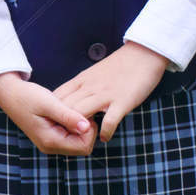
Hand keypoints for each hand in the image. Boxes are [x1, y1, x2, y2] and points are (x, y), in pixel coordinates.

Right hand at [0, 70, 98, 155]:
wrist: (10, 94)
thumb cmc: (27, 96)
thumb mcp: (49, 104)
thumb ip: (68, 116)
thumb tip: (87, 128)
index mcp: (50, 141)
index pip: (84, 147)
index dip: (89, 131)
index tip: (82, 112)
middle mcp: (50, 146)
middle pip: (82, 147)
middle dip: (86, 130)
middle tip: (77, 110)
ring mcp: (50, 143)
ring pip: (77, 142)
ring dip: (79, 126)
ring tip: (69, 109)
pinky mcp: (50, 136)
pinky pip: (70, 136)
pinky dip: (72, 125)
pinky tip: (65, 111)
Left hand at [52, 42, 168, 143]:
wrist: (143, 54)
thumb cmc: (119, 66)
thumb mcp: (93, 73)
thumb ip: (81, 87)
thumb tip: (70, 102)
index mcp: (81, 80)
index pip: (57, 98)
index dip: (52, 113)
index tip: (54, 125)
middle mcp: (90, 87)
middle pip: (65, 108)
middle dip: (62, 125)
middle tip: (65, 138)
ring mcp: (105, 94)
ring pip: (81, 114)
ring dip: (79, 130)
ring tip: (83, 140)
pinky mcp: (122, 101)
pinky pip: (109, 121)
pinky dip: (105, 132)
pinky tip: (104, 137)